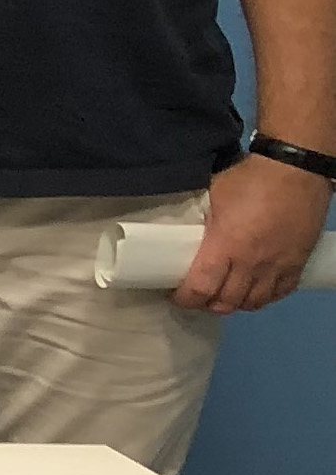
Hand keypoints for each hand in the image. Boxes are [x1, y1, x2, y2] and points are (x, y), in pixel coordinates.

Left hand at [175, 154, 330, 313]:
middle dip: (208, 304)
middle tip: (198, 295)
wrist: (295, 170)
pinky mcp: (298, 263)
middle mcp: (252, 263)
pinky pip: (280, 293)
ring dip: (235, 303)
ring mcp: (278, 266)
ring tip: (224, 294)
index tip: (177, 294)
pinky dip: (263, 297)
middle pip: (227, 302)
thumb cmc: (249, 179)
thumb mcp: (212, 197)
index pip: (201, 288)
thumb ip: (202, 222)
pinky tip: (253, 290)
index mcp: (226, 246)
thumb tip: (187, 233)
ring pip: (254, 302)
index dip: (186, 298)